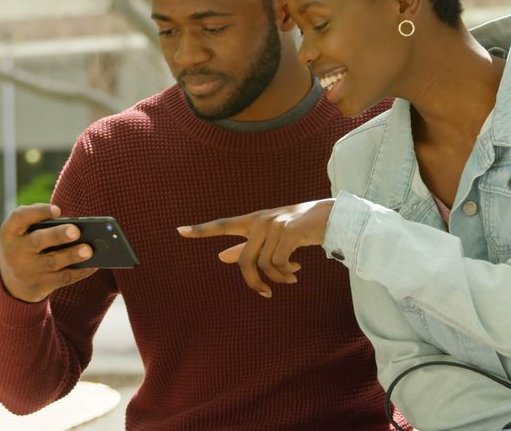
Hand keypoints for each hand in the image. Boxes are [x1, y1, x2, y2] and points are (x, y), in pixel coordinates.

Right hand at [0, 204, 97, 302]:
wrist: (13, 280)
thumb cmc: (28, 244)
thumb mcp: (24, 231)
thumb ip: (42, 220)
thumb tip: (76, 224)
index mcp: (10, 231)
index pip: (20, 217)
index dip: (38, 212)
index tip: (57, 210)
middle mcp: (14, 251)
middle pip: (37, 241)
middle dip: (57, 235)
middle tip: (76, 231)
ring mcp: (26, 271)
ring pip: (53, 262)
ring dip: (72, 255)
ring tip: (89, 250)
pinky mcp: (39, 286)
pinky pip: (63, 278)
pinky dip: (80, 271)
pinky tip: (94, 264)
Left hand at [178, 199, 333, 297]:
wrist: (332, 218)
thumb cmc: (301, 228)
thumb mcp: (274, 236)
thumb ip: (248, 246)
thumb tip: (222, 258)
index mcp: (254, 220)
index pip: (223, 224)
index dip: (202, 230)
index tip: (179, 231)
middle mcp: (261, 221)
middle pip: (245, 260)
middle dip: (254, 282)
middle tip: (265, 292)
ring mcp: (274, 225)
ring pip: (263, 265)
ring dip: (277, 278)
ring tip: (291, 276)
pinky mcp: (288, 232)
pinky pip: (278, 264)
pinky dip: (286, 273)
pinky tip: (297, 270)